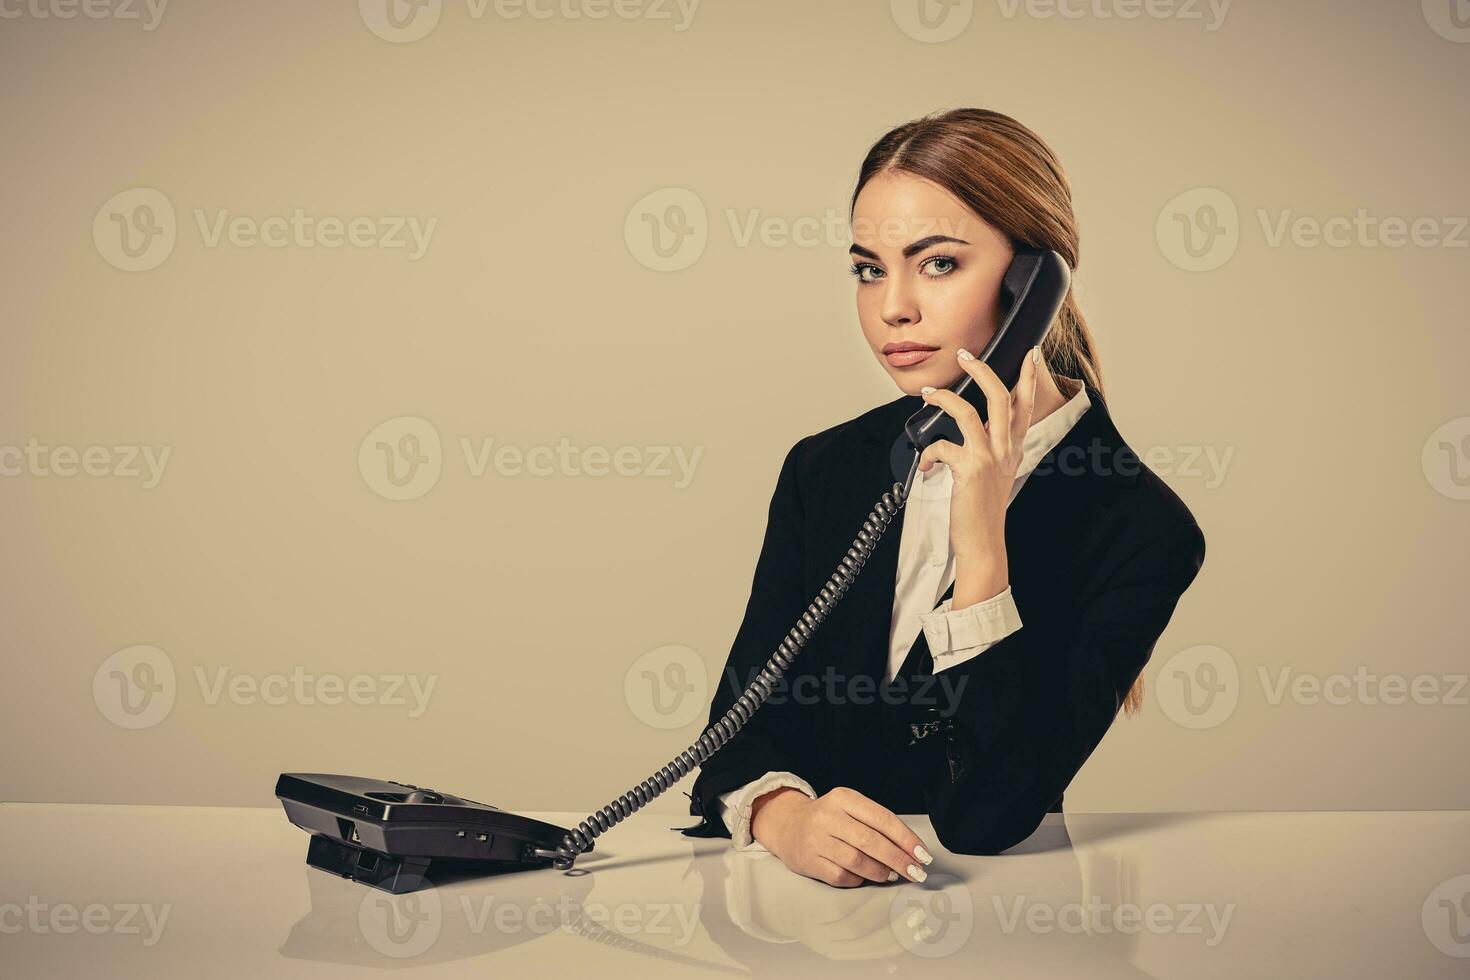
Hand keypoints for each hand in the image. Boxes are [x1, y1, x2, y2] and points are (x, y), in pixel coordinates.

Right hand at [749, 785, 933, 886]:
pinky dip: (858, 880)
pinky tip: (864, 878)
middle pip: (871, 841)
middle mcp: (828, 816)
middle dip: (898, 860)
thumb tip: (909, 853)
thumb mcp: (850, 808)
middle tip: (916, 872)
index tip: (923, 855)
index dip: (906, 839)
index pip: (882, 818)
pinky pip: (841, 876)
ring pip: (857, 861)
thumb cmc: (829, 819)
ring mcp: (816, 839)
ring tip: (890, 875)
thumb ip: (876, 825)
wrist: (787, 825)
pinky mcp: (809, 861)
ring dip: (880, 872)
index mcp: (844, 798)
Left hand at [917, 346, 1041, 605]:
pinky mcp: (969, 470)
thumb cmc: (983, 511)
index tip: (1030, 353)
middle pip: (1000, 397)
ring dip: (945, 399)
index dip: (1028, 377)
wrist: (984, 544)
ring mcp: (989, 459)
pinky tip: (927, 464)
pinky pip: (943, 446)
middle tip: (965, 355)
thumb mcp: (996, 474)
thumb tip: (974, 428)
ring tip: (928, 394)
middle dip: (982, 370)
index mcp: (1013, 449)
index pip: (1025, 406)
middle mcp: (1005, 450)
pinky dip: (930, 452)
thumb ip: (992, 449)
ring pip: (970, 412)